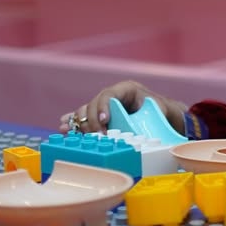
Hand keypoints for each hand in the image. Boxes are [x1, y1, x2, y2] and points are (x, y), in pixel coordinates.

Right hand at [59, 81, 187, 135]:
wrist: (160, 116)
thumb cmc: (161, 111)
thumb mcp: (160, 110)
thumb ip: (153, 113)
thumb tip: (147, 125)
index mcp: (126, 89)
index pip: (109, 94)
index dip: (103, 106)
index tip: (104, 121)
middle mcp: (112, 96)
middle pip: (94, 104)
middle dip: (92, 120)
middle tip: (96, 136)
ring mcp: (103, 105)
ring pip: (85, 110)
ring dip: (78, 122)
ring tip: (69, 132)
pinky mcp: (99, 116)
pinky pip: (83, 117)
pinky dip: (73, 123)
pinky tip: (64, 128)